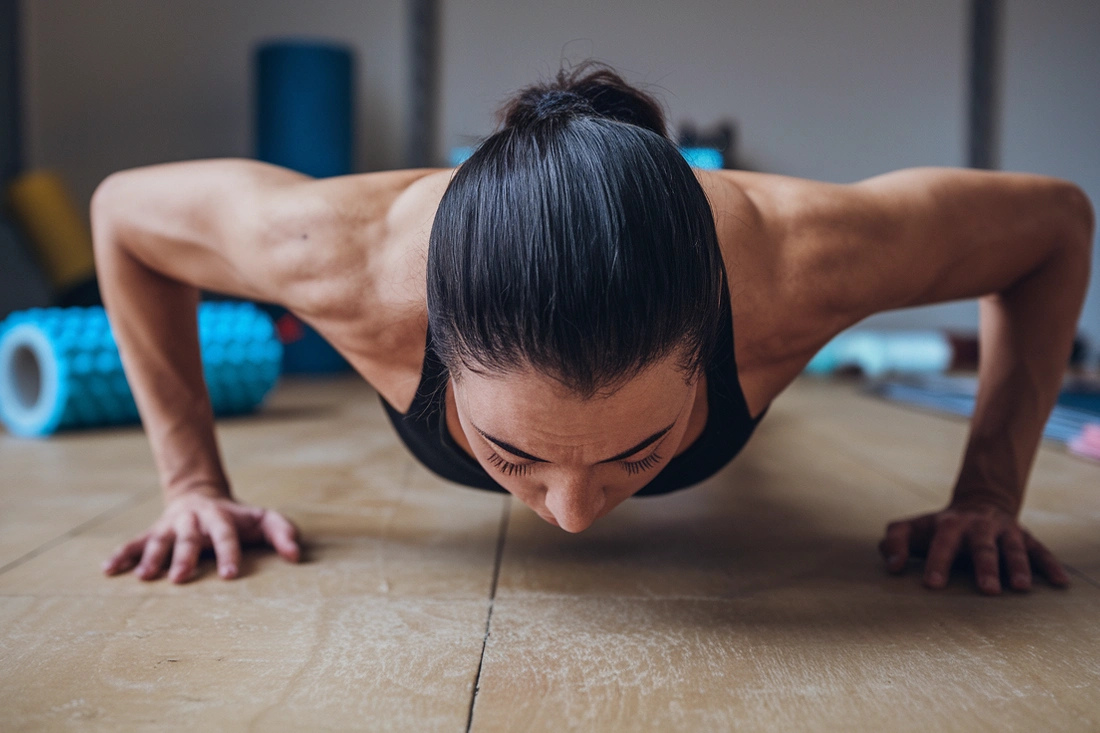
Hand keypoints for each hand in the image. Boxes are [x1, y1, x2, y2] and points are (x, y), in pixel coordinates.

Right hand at [102, 492, 300, 582]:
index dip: (229, 553)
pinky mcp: (153, 532)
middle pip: (190, 538)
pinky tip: (108, 570)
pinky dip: (121, 555)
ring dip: (151, 557)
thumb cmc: (239, 517)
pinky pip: (134, 542)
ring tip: (143, 577)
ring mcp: (171, 526)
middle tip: (180, 579)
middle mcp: (194, 520)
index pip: (227, 535)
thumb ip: (283, 533)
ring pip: (159, 540)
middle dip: (184, 557)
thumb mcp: (264, 519)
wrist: (200, 494)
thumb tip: (296, 556)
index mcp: (222, 517)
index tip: (230, 575)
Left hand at [878, 503, 1069, 594]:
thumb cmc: (938, 527)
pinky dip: (1050, 565)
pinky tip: (1060, 583)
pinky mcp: (1026, 537)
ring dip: (1018, 566)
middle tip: (988, 591)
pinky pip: (1041, 551)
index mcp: (949, 524)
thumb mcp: (912, 528)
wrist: (979, 502)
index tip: (933, 585)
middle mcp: (978, 526)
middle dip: (985, 566)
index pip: (942, 542)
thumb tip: (892, 567)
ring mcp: (1004, 531)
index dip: (937, 562)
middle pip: (982, 545)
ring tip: (1021, 588)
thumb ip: (894, 542)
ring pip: (1013, 547)